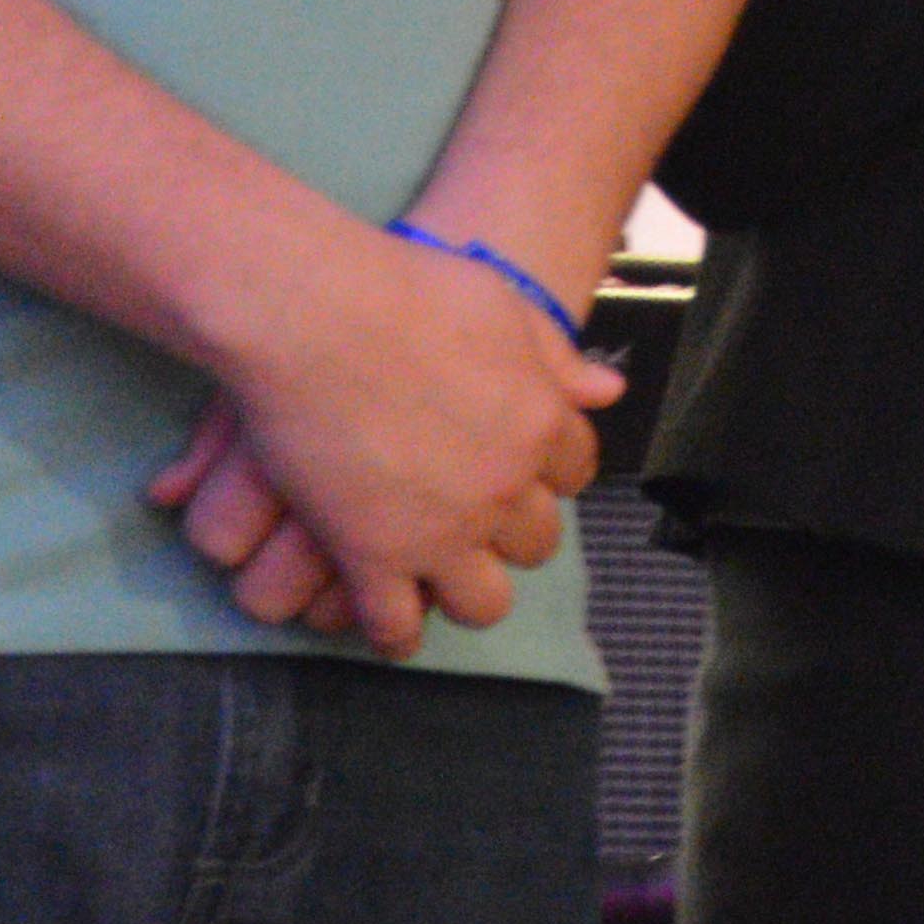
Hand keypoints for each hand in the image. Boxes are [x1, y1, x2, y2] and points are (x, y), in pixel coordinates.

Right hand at [148, 225, 615, 655]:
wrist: (314, 312)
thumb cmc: (407, 289)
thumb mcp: (502, 306)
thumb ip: (556, 356)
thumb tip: (609, 389)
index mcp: (542, 423)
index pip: (575, 471)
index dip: (550, 474)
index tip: (524, 471)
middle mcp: (504, 489)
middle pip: (535, 543)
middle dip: (512, 536)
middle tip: (475, 521)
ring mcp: (441, 531)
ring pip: (482, 602)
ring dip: (466, 591)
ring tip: (439, 578)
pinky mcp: (373, 558)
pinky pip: (396, 626)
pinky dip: (396, 634)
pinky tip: (388, 624)